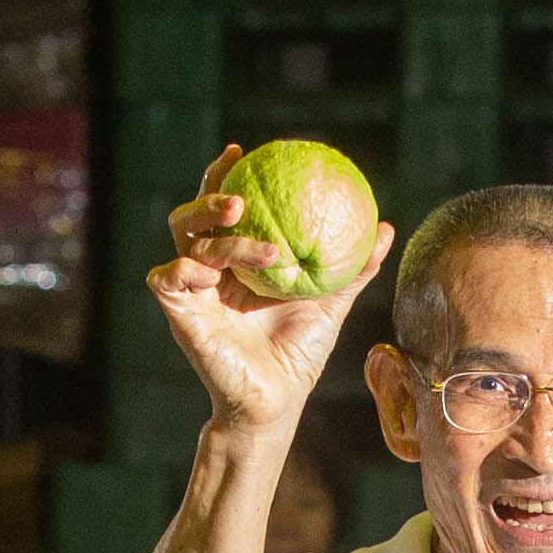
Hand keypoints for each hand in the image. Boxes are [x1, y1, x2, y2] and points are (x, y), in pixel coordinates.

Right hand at [151, 145, 397, 435]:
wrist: (276, 400)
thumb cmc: (298, 353)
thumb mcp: (330, 304)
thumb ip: (353, 268)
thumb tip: (386, 228)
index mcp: (237, 260)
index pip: (223, 207)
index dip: (224, 175)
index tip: (241, 151)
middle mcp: (209, 269)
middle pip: (194, 214)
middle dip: (210, 195)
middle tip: (241, 196)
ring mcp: (191, 290)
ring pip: (185, 238)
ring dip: (218, 233)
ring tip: (251, 233)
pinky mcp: (178, 313)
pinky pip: (166, 278)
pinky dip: (184, 268)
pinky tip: (209, 272)